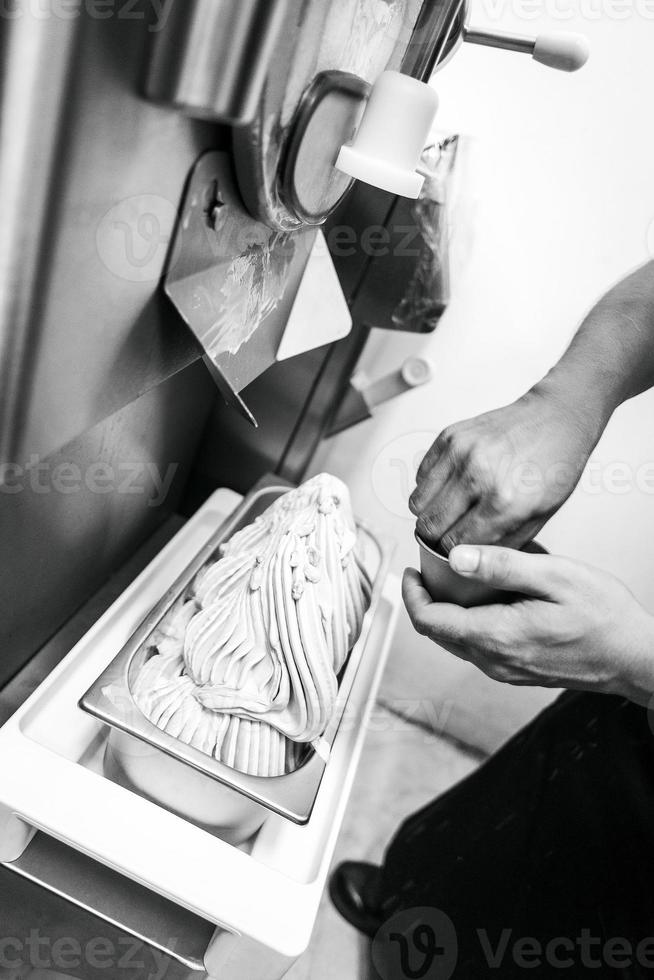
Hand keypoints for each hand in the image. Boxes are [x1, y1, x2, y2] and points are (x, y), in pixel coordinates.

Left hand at [403, 546, 653, 705]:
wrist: (635, 658)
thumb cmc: (604, 617)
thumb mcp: (555, 576)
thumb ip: (502, 566)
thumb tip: (456, 558)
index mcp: (496, 636)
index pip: (429, 621)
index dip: (411, 594)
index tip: (411, 570)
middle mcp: (495, 661)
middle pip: (438, 632)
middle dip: (428, 599)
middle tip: (433, 568)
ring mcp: (506, 671)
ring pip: (457, 641)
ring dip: (451, 611)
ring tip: (463, 578)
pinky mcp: (518, 672)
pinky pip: (479, 647)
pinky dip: (472, 622)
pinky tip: (493, 599)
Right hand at [409, 384, 602, 551]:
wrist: (557, 418)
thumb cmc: (554, 466)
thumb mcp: (540, 518)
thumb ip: (502, 543)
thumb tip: (470, 562)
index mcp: (504, 504)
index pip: (454, 546)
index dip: (454, 554)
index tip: (458, 552)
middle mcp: (478, 477)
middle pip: (429, 526)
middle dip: (435, 537)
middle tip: (448, 534)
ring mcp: (461, 453)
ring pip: (417, 504)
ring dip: (429, 513)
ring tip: (448, 511)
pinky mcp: (450, 436)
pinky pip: (421, 476)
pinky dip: (430, 487)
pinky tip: (451, 486)